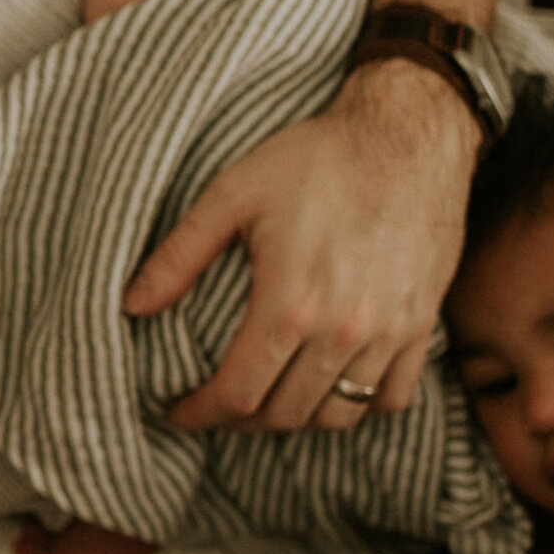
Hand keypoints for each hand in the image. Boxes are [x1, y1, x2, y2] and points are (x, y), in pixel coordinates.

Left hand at [126, 60, 473, 431]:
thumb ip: (179, 256)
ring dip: (296, 418)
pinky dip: (359, 405)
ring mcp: (390, 333)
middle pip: (285, 414)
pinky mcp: (421, 324)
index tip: (178, 411)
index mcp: (291, 304)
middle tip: (216, 404)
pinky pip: (392, 397)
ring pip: (338, 415)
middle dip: (240, 420)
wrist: (407, 134)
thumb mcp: (232, 194)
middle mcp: (344, 331)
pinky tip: (330, 385)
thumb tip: (131, 306)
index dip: (200, 412)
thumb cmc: (316, 158)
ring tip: (266, 397)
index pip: (239, 393)